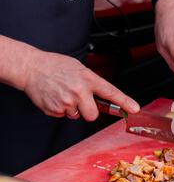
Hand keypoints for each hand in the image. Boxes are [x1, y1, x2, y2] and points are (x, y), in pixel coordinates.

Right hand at [22, 50, 139, 120]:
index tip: (134, 109)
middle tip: (80, 100)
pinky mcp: (54, 109)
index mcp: (87, 79)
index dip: (124, 102)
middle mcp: (79, 91)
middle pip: (93, 115)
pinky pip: (63, 116)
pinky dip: (59, 109)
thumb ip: (92, 82)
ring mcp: (66, 102)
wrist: (31, 67)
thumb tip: (103, 96)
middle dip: (88, 111)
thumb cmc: (55, 66)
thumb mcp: (79, 68)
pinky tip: (55, 97)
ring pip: (76, 116)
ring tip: (62, 94)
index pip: (111, 92)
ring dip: (72, 108)